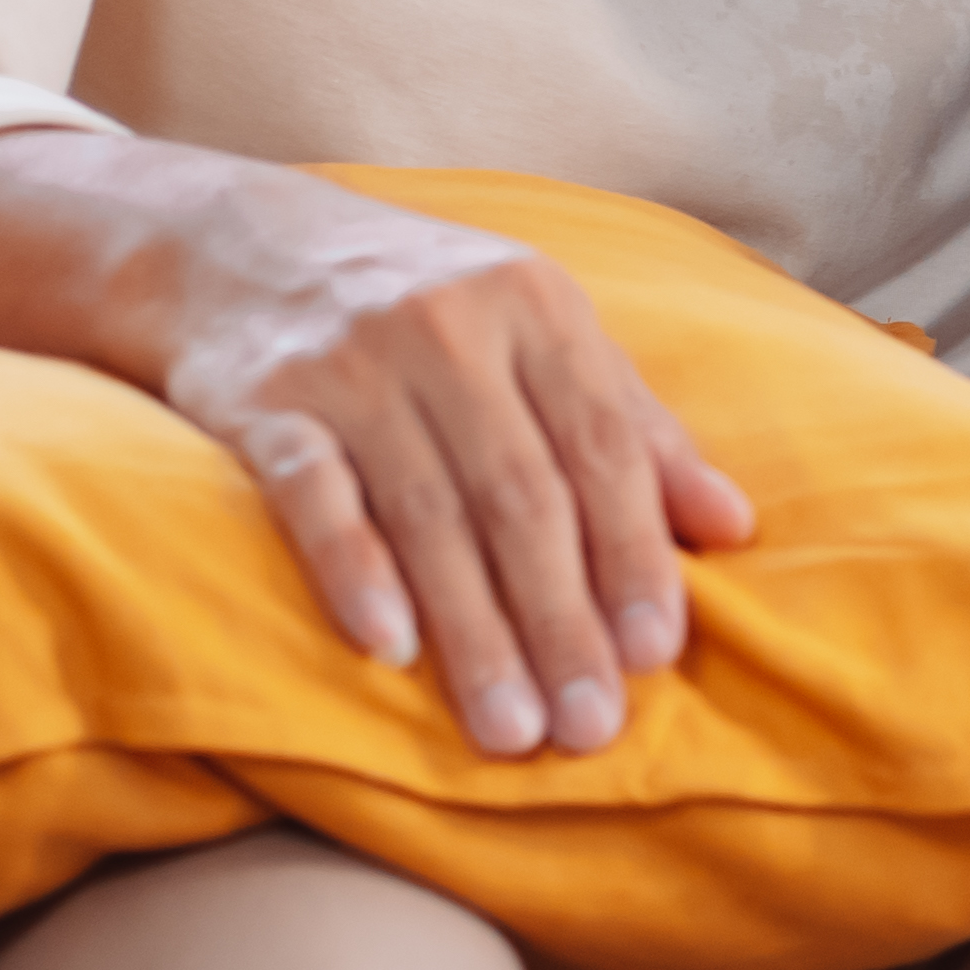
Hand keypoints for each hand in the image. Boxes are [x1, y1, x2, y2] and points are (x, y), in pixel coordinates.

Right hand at [159, 181, 760, 758]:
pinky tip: (390, 648)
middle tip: (589, 728)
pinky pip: (313, 494)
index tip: (657, 654)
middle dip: (562, 620)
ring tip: (509, 730)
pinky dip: (355, 571)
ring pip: (429, 513)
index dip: (633, 554)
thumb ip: (635, 427)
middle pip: (522, 494)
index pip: (604, 446)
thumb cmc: (424, 303)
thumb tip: (734, 526)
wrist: (234, 239)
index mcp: (537, 308)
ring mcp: (353, 362)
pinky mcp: (263, 399)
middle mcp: (451, 327)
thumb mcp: (540, 333)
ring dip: (474, 632)